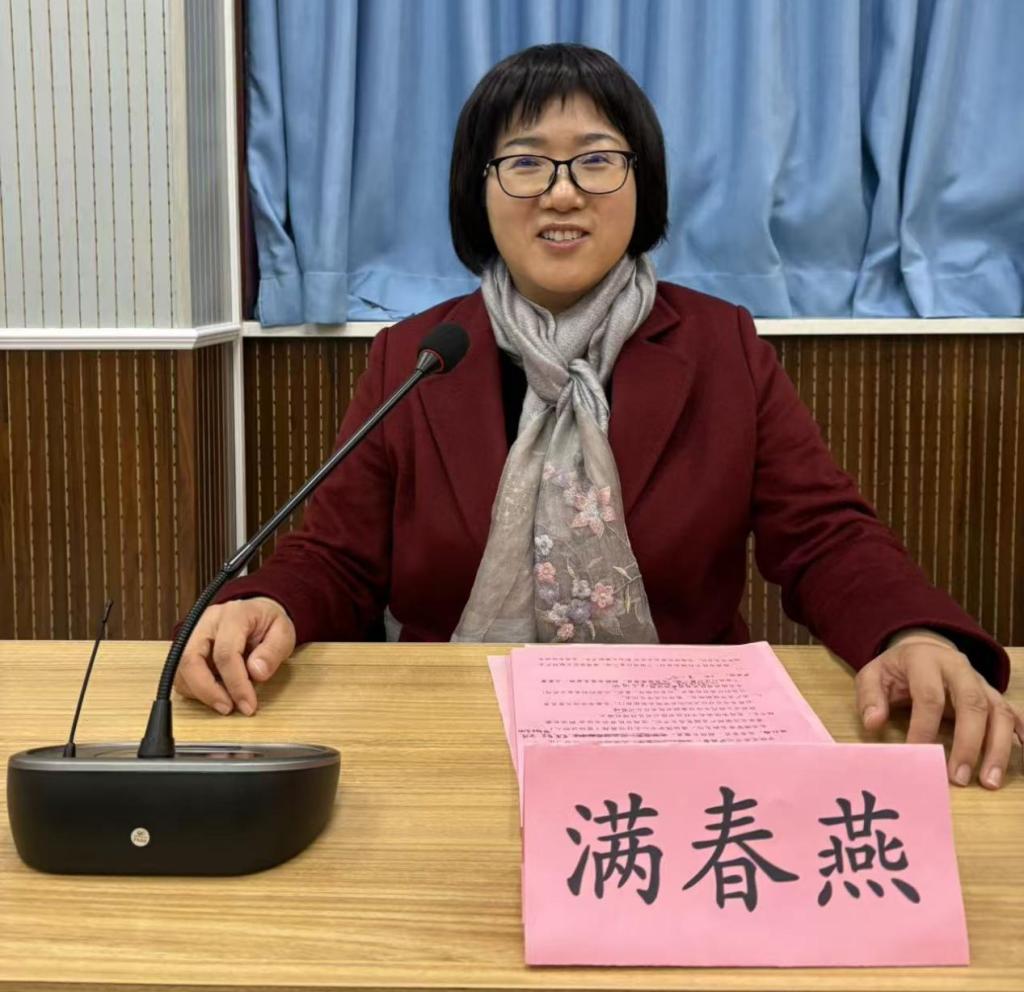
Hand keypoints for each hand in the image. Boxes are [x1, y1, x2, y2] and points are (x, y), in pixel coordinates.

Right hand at [173, 597, 295, 715]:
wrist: (257, 614)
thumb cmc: (268, 624)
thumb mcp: (284, 633)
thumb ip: (273, 651)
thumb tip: (256, 673)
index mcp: (233, 615)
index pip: (225, 652)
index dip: (236, 683)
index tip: (248, 705)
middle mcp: (207, 622)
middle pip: (191, 659)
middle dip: (207, 691)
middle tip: (228, 709)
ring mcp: (193, 635)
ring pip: (181, 670)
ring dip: (201, 693)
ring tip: (226, 702)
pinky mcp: (187, 649)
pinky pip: (182, 675)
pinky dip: (196, 690)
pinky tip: (218, 693)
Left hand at [855, 629, 1022, 788]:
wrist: (922, 648)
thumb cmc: (895, 669)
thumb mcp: (873, 675)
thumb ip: (870, 697)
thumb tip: (874, 723)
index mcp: (925, 661)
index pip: (929, 696)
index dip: (923, 728)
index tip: (917, 756)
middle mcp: (958, 668)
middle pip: (972, 703)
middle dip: (968, 743)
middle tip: (959, 778)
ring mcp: (980, 681)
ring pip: (998, 711)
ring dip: (997, 748)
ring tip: (989, 781)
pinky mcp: (993, 694)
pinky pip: (1013, 712)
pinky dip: (1020, 731)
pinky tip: (1021, 750)